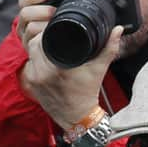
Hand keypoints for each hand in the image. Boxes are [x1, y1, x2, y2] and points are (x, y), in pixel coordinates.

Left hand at [17, 0, 122, 128]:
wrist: (77, 117)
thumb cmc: (87, 93)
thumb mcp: (99, 69)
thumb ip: (109, 48)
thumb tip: (117, 30)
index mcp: (57, 68)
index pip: (41, 39)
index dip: (47, 31)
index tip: (55, 29)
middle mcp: (42, 74)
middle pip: (33, 45)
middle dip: (41, 38)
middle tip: (52, 36)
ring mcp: (35, 81)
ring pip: (30, 55)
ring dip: (37, 49)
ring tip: (49, 46)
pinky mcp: (31, 86)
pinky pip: (30, 66)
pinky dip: (36, 61)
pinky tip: (45, 59)